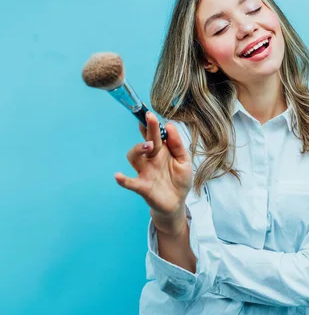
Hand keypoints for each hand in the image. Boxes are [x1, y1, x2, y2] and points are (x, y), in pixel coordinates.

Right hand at [115, 112, 192, 233]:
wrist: (177, 202)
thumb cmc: (179, 179)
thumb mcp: (184, 160)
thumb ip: (177, 144)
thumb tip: (170, 125)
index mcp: (161, 150)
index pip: (155, 134)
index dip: (151, 123)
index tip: (149, 112)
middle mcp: (150, 158)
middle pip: (145, 141)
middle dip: (147, 129)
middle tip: (150, 119)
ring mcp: (144, 171)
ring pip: (134, 157)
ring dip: (138, 149)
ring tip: (148, 146)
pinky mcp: (142, 187)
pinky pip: (130, 182)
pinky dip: (123, 179)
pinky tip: (118, 176)